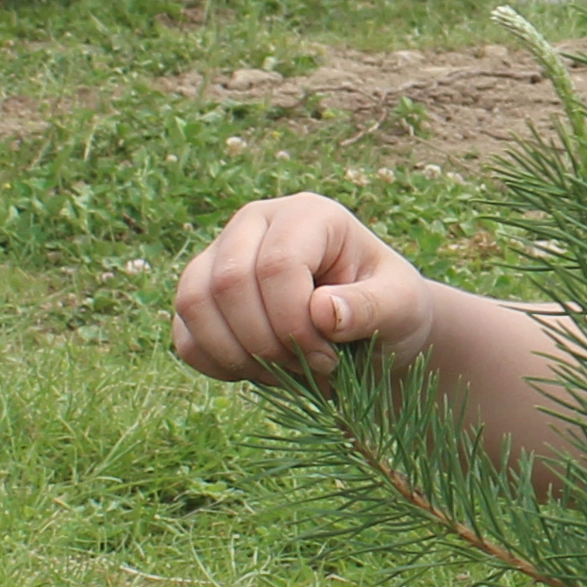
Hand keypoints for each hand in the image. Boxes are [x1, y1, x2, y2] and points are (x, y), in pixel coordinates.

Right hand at [172, 192, 439, 381]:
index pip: (277, 264)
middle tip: (309, 369)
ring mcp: (220, 255)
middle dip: (266, 343)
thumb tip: (323, 310)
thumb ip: (372, 307)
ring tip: (283, 372)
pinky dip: (216, 364)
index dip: (296, 323)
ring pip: (194, 302)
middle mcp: (255, 223)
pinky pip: (184, 334)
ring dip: (237, 355)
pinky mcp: (200, 295)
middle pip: (229, 282)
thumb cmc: (390, 310)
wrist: (372, 332)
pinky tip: (257, 372)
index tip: (330, 358)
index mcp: (308, 214)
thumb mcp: (401, 308)